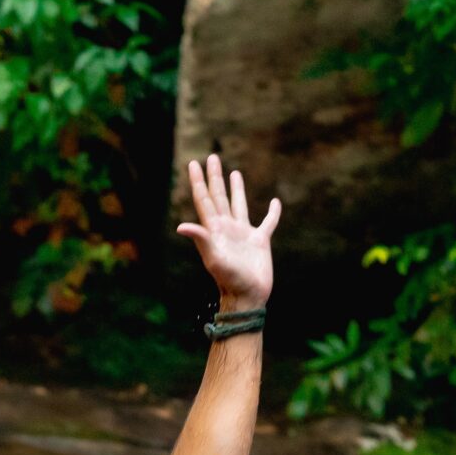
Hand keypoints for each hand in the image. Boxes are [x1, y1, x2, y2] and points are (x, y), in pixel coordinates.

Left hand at [176, 154, 279, 311]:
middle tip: (212, 157)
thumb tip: (181, 226)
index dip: (198, 182)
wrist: (247, 297)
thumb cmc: (229, 280)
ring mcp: (243, 234)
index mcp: (215, 229)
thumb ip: (201, 239)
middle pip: (219, 197)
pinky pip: (268, 222)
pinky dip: (272, 212)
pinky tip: (274, 202)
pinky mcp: (260, 241)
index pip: (204, 200)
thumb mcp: (213, 258)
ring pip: (239, 205)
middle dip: (215, 178)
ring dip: (236, 189)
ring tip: (234, 172)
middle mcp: (227, 228)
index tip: (193, 163)